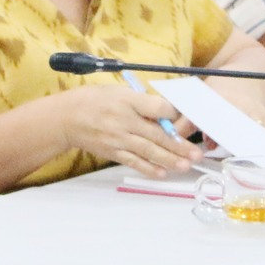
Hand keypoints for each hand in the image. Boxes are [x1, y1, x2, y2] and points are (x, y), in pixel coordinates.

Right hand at [56, 84, 203, 178]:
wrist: (67, 118)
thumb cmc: (95, 101)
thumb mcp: (119, 91)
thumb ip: (143, 101)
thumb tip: (168, 111)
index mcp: (128, 100)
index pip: (158, 107)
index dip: (174, 113)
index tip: (186, 118)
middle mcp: (124, 120)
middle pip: (157, 134)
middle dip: (179, 145)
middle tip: (197, 153)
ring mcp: (118, 138)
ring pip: (148, 151)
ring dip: (169, 159)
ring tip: (186, 165)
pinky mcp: (113, 152)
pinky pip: (133, 162)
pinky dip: (148, 169)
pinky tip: (163, 173)